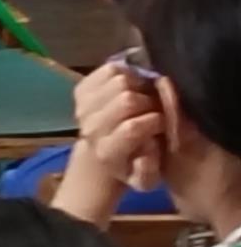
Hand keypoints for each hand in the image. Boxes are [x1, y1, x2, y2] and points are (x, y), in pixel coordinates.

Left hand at [74, 62, 166, 193]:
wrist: (101, 152)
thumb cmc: (131, 165)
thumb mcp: (147, 178)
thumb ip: (149, 168)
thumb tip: (149, 146)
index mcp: (107, 152)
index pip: (133, 128)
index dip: (156, 121)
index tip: (164, 122)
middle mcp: (91, 127)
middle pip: (127, 100)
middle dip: (151, 102)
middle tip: (158, 108)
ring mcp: (84, 105)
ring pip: (120, 80)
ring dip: (141, 86)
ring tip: (147, 97)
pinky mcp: (83, 88)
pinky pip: (111, 69)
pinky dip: (128, 72)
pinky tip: (134, 86)